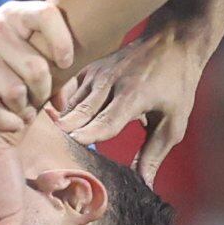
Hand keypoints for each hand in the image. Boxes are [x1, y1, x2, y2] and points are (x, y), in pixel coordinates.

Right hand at [0, 1, 70, 128]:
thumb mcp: (15, 51)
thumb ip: (44, 70)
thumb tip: (61, 102)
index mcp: (12, 15)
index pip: (46, 14)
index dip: (62, 41)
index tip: (65, 64)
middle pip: (36, 67)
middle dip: (41, 92)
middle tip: (36, 101)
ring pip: (15, 91)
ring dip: (23, 110)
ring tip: (21, 112)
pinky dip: (5, 121)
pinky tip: (9, 122)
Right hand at [56, 15, 219, 170]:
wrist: (173, 40)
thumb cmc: (177, 83)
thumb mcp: (174, 121)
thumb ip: (155, 153)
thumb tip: (144, 184)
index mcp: (133, 96)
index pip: (104, 121)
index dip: (86, 138)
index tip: (70, 153)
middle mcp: (110, 83)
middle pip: (80, 114)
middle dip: (66, 136)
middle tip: (51, 158)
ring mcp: (97, 73)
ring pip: (71, 104)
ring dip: (61, 126)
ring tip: (47, 147)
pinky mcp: (90, 69)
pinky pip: (69, 93)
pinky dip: (62, 110)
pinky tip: (57, 126)